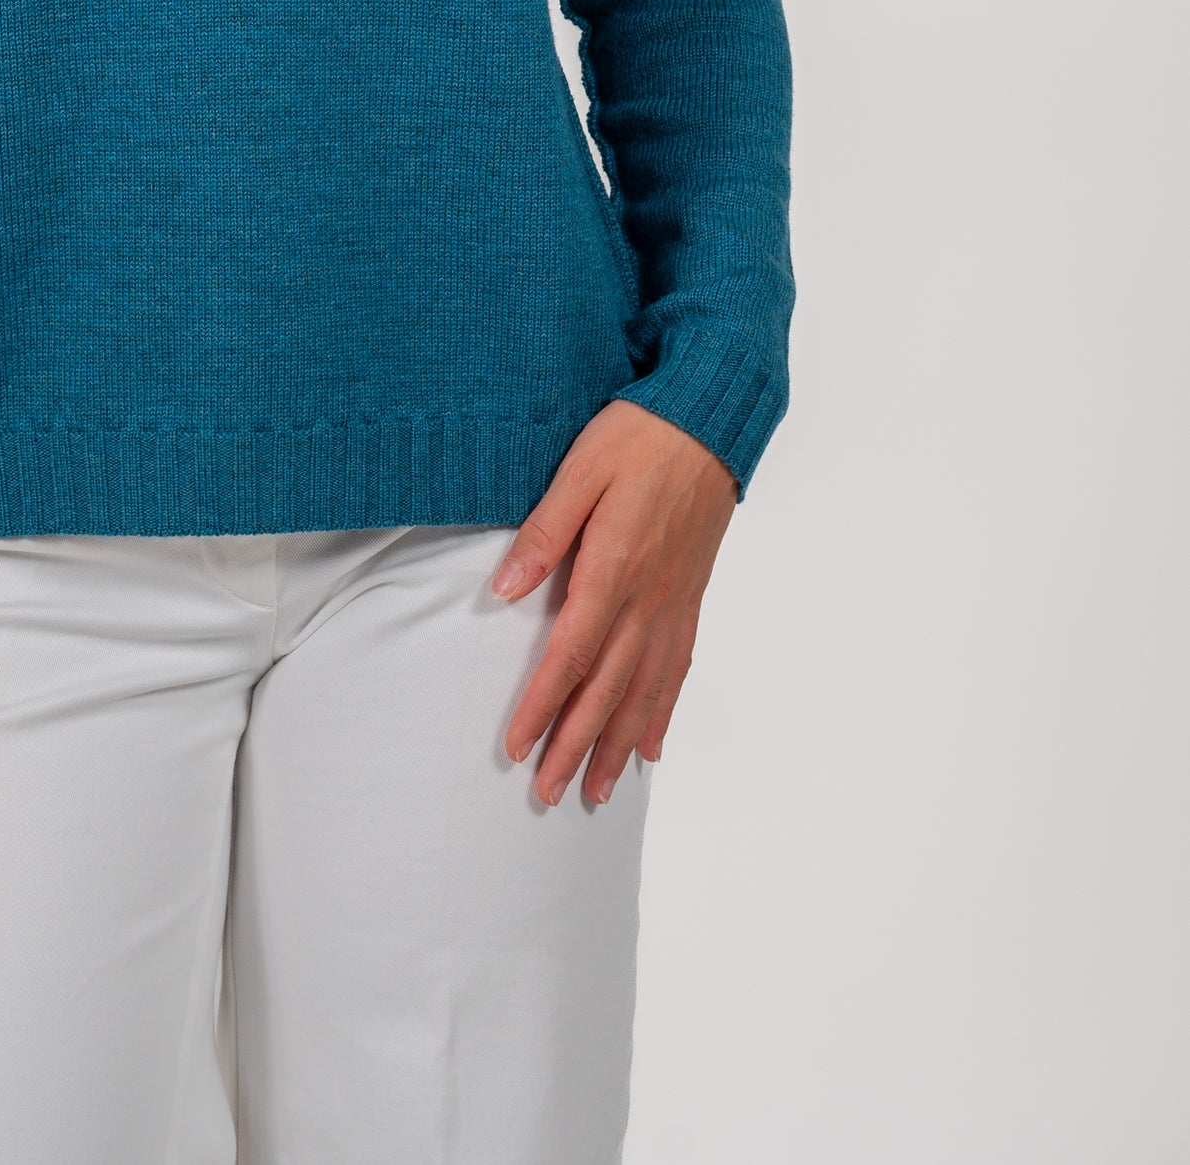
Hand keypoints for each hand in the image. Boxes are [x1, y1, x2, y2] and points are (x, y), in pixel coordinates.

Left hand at [491, 400, 736, 806]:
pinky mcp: (691, 595)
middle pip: (608, 689)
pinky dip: (663, 711)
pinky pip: (678, 667)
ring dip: (619, 745)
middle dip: (576, 746)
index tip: (517, 748)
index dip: (543, 706)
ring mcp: (675, 602)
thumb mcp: (580, 468)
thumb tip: (504, 591)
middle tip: (549, 796)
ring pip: (645, 691)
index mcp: (615, 568)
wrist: (710, 420)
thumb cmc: (640, 436)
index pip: (570, 655)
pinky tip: (653, 745)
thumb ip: (544, 532)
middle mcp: (648, 598)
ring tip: (598, 791)